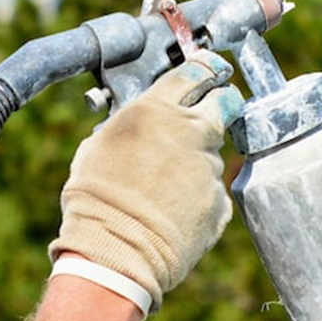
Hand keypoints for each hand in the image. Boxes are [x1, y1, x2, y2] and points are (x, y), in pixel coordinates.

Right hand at [49, 50, 243, 311]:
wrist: (114, 252)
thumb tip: (149, 114)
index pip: (196, 71)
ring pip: (213, 151)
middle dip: (222, 101)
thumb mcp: (102, 144)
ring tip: (166, 184)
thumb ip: (135, 121)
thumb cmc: (96, 199)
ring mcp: (209, 167)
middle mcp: (191, 132)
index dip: (207, 68)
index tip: (212, 68)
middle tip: (213, 110)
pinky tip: (174, 210)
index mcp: (156, 111)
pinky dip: (200, 196)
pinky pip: (214, 189)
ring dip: (197, 159)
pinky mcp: (220, 199)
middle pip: (225, 101)